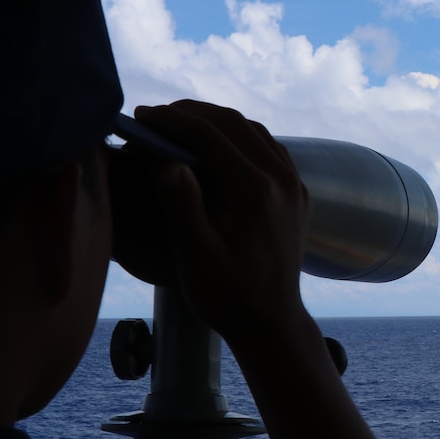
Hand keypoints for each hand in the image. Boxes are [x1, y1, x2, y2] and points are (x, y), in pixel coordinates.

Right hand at [109, 101, 309, 341]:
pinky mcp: (296, 193)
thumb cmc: (227, 295)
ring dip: (217, 122)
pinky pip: (268, 148)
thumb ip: (181, 202)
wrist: (271, 324)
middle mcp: (281, 178)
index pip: (209, 135)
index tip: (142, 116)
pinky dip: (240, 137)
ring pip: (253, 131)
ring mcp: (293, 184)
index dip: (172, 121)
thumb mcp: (196, 254)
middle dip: (192, 114)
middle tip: (157, 117)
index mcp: (255, 190)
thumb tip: (162, 159)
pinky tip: (217, 145)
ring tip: (180, 125)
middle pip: (233, 124)